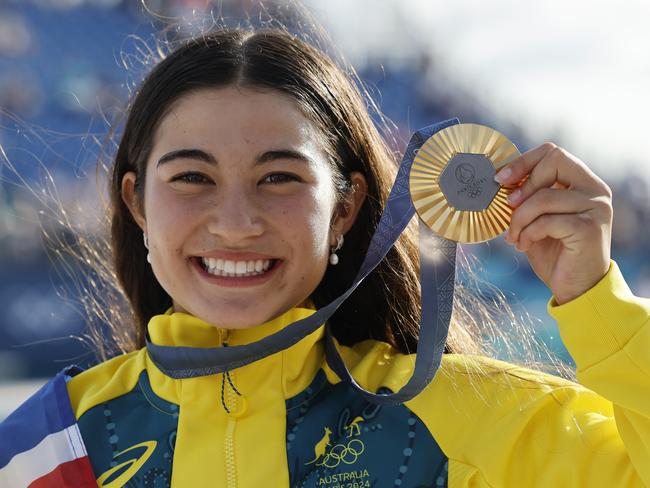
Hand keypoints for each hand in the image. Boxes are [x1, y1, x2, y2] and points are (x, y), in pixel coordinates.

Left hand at [495, 142, 612, 304]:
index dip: (524, 162)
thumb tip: (499, 179)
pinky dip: (528, 233)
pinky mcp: (589, 229)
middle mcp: (595, 190)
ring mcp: (596, 208)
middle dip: (522, 186)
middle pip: (554, 161)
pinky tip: (524, 246)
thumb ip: (527, 197)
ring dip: (519, 219)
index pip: (554, 153)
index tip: (501, 179)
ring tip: (513, 237)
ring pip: (543, 197)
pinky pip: (546, 221)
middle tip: (507, 207)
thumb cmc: (554, 252)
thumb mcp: (537, 219)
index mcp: (583, 182)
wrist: (576, 288)